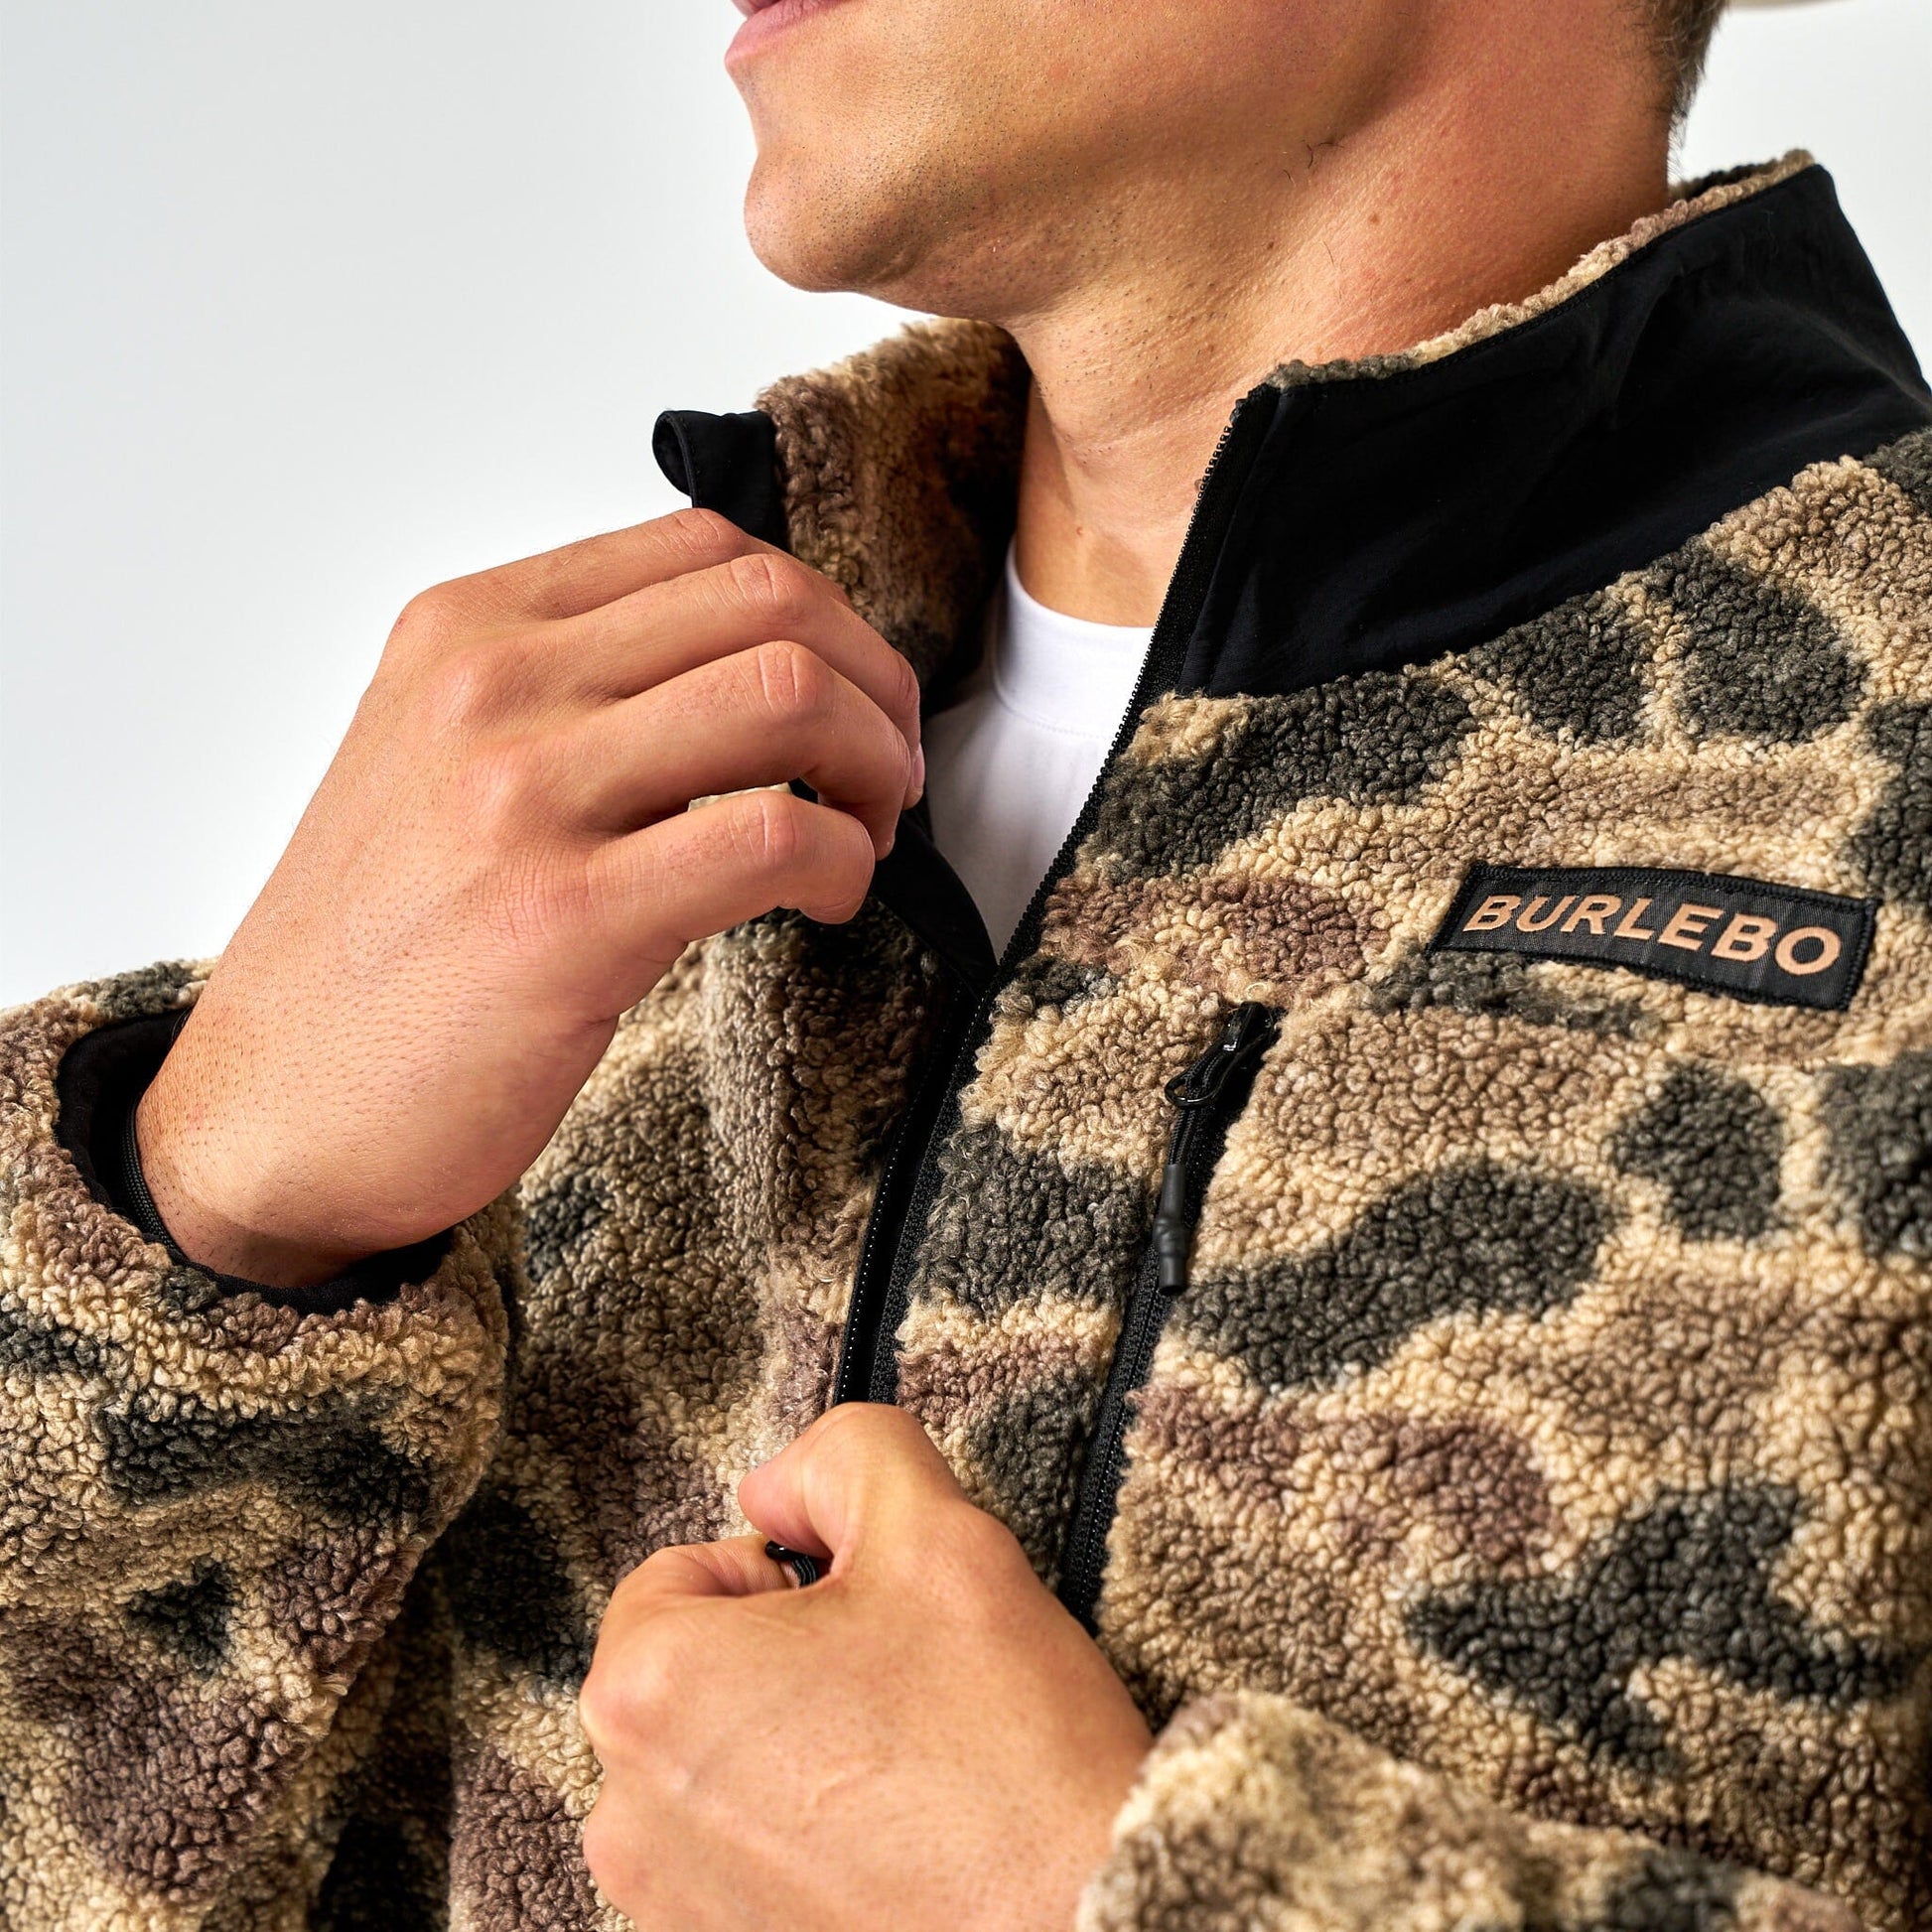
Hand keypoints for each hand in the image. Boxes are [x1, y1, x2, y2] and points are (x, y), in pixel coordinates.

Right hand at [136, 510, 922, 1283]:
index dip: (823, 617)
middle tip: (887, 771)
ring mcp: (522, 794)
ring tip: (865, 833)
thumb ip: (568, 691)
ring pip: (786, 698)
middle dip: (874, 684)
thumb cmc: (380, 948)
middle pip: (769, 604)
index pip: (705, 546)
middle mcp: (491, 684)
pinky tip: (830, 899)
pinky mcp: (565, 917)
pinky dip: (845, 863)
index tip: (850, 695)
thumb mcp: (437, 758)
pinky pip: (772, 839)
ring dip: (872, 766)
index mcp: (468, 628)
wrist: (274, 1105)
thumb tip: (748, 672)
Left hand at [578, 1405, 1152, 1931]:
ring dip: (788, 1756)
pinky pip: (739, 1866)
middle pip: (691, 1677)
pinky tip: (891, 1846)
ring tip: (900, 1772)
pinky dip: (799, 1845)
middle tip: (896, 1686)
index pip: (681, 1574)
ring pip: (715, 1775)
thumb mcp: (939, 1532)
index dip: (785, 1575)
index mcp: (649, 1689)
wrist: (1087, 1930)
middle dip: (783, 1663)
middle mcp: (629, 1814)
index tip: (864, 1615)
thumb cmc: (1008, 1758)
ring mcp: (670, 1907)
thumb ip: (843, 1457)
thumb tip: (773, 1487)